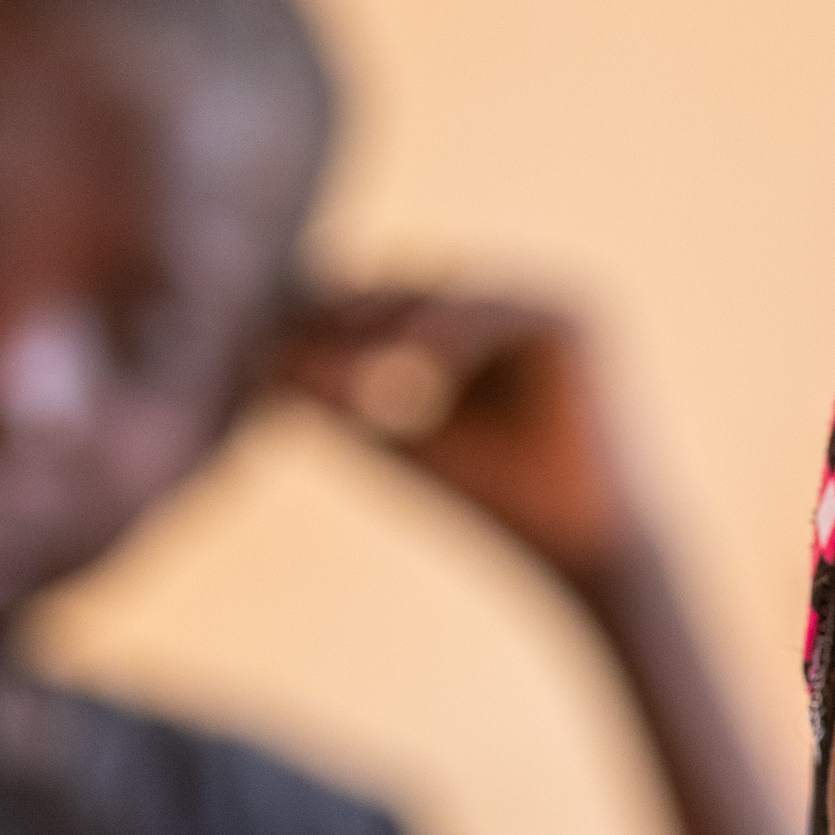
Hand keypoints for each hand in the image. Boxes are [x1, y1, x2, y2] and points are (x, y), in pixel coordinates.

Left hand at [279, 289, 647, 591]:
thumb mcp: (396, 438)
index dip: (330, 322)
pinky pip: (496, 309)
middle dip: (352, 318)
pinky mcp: (571, 313)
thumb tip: (259, 362)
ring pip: (447, 295)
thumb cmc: (492, 499)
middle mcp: (505, 301)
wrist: (576, 543)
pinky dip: (452, 333)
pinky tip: (411, 360)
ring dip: (393, 323)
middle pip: (411, 291)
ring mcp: (541, 299)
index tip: (274, 346)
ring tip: (345, 352)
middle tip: (297, 337)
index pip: (385, 308)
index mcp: (465, 325)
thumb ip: (341, 396)